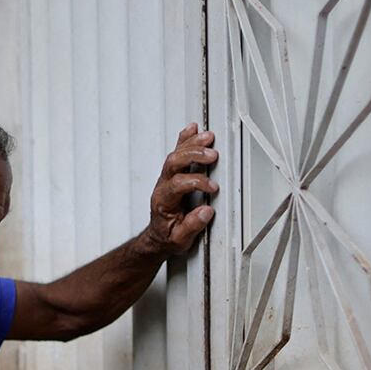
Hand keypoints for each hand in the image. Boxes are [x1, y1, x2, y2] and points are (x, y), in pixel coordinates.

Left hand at [142, 124, 218, 257]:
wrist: (158, 236)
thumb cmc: (168, 236)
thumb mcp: (179, 239)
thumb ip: (192, 225)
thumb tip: (206, 211)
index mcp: (164, 201)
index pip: (178, 184)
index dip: (196, 182)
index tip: (212, 188)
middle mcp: (163, 186)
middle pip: (174, 163)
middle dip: (194, 156)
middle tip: (212, 155)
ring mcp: (166, 178)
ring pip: (176, 155)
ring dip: (192, 144)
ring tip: (208, 137)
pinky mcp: (172, 174)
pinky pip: (176, 152)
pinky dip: (185, 139)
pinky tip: (192, 130)